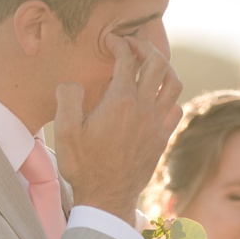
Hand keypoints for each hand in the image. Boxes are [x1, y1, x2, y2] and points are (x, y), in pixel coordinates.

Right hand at [56, 35, 182, 223]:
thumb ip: (68, 97)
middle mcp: (144, 109)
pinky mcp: (161, 138)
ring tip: (152, 63)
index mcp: (120, 101)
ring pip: (173, 83)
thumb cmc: (83, 165)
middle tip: (133, 44)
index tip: (111, 41)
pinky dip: (169, 95)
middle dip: (146, 47)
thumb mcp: (64, 130)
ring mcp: (156, 124)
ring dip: (164, 67)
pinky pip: (176, 108)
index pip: (126, 59)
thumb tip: (74, 82)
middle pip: (157, 63)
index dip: (119, 43)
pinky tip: (157, 96)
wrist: (106, 197)